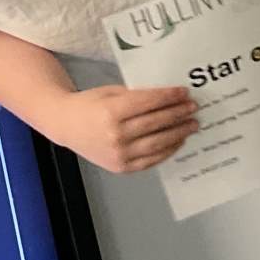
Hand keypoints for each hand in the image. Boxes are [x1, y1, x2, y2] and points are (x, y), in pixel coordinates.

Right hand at [50, 86, 198, 174]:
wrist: (66, 125)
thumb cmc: (89, 104)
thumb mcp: (110, 93)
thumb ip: (136, 96)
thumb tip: (168, 97)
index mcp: (111, 111)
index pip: (148, 103)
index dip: (169, 97)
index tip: (184, 92)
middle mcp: (116, 135)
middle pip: (156, 123)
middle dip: (178, 114)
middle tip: (193, 107)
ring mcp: (119, 154)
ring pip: (157, 143)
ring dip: (178, 133)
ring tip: (191, 125)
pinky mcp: (121, 167)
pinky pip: (151, 160)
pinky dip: (167, 150)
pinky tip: (177, 141)